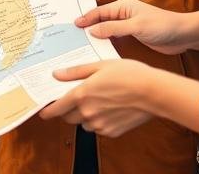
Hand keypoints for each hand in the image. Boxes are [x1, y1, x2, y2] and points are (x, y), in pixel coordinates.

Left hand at [38, 60, 154, 136]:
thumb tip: (57, 74)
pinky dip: (100, 121)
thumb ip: (76, 72)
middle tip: (78, 99)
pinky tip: (111, 109)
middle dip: (69, 110)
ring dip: (85, 116)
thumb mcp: (100, 66)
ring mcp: (100, 124)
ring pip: (84, 123)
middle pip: (68, 117)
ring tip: (99, 101)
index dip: (48, 111)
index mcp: (82, 94)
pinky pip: (99, 128)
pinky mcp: (111, 132)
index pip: (57, 108)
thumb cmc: (130, 74)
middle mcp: (88, 112)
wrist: (154, 92)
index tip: (43, 112)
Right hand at [75, 0, 198, 54]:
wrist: (184, 36)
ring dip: (97, 37)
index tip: (74, 26)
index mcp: (123, 6)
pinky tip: (100, 52)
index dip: (86, 18)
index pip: (99, 12)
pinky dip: (107, 44)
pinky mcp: (133, 37)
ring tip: (82, 46)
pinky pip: (115, 40)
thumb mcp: (136, 26)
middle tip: (73, 37)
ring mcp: (128, 26)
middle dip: (88, 28)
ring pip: (107, 31)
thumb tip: (92, 30)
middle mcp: (124, 15)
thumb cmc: (163, 26)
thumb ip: (113, 28)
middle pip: (101, 21)